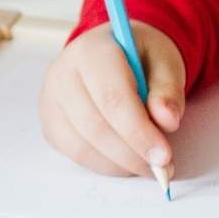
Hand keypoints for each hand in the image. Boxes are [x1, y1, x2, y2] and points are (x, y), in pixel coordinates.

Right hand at [39, 23, 186, 178]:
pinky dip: (106, 165)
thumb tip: (167, 120)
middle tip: (162, 167)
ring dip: (120, 164)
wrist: (114, 54)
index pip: (111, 98)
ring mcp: (51, 101)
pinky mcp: (50, 124)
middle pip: (95, 126)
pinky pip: (76, 155)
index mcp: (91, 51)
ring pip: (83, 146)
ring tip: (148, 163)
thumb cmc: (140, 58)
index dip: (138, 131)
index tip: (163, 156)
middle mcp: (62, 74)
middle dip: (132, 154)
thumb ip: (168, 90)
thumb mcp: (164, 62)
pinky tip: (127, 160)